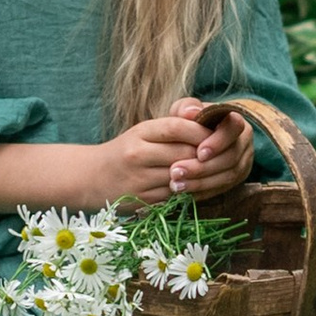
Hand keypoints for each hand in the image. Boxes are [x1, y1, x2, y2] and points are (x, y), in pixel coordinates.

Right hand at [100, 105, 245, 208]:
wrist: (91, 178)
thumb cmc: (127, 151)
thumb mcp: (144, 131)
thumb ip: (174, 123)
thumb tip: (202, 114)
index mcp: (140, 132)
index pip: (177, 127)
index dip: (201, 131)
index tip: (216, 134)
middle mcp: (138, 155)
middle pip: (184, 153)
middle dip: (206, 155)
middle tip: (224, 154)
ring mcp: (139, 180)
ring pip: (182, 177)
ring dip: (201, 175)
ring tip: (216, 171)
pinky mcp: (143, 201)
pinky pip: (176, 196)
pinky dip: (191, 191)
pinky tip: (200, 186)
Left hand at [169, 101, 252, 198]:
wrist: (195, 140)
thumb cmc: (190, 122)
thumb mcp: (186, 110)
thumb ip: (186, 107)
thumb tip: (190, 112)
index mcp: (235, 121)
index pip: (233, 128)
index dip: (218, 142)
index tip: (199, 153)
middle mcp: (244, 143)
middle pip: (230, 158)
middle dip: (203, 168)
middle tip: (176, 172)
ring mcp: (243, 163)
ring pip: (228, 176)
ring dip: (200, 183)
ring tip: (175, 185)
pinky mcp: (236, 181)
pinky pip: (222, 189)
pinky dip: (202, 192)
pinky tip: (183, 194)